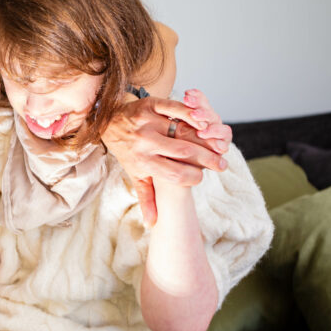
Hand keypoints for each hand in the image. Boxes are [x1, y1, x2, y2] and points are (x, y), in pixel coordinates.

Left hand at [101, 92, 228, 225]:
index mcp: (143, 162)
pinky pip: (175, 108)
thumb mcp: (136, 174)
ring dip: (205, 137)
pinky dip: (192, 114)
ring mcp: (147, 123)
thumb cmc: (128, 151)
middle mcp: (145, 143)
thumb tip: (152, 224)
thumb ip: (146, 197)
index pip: (175, 174)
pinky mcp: (150, 106)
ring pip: (183, 130)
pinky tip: (204, 123)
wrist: (108, 121)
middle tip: (222, 164)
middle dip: (207, 159)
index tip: (201, 178)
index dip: (193, 178)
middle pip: (184, 152)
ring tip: (219, 145)